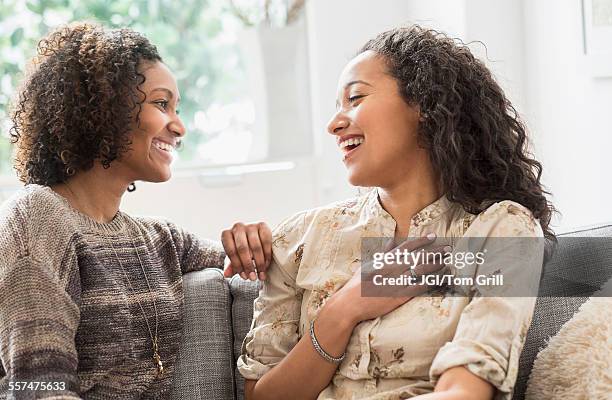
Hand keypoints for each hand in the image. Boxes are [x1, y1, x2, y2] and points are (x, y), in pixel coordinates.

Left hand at [221, 221, 271, 279]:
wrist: (253, 237)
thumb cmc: (241, 250)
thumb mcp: (235, 258)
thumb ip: (231, 265)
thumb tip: (227, 275)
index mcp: (226, 235)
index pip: (231, 251)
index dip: (238, 265)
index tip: (244, 277)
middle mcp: (237, 227)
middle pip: (243, 248)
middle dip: (248, 265)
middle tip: (253, 278)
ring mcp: (250, 225)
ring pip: (256, 246)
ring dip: (259, 263)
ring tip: (261, 275)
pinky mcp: (263, 225)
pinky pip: (266, 241)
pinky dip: (267, 255)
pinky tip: (266, 265)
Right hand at [327, 233, 450, 325]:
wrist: (350, 303)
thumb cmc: (357, 284)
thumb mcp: (368, 264)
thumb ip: (382, 254)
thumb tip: (391, 242)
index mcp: (385, 259)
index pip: (407, 246)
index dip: (421, 240)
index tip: (433, 236)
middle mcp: (393, 268)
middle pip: (418, 256)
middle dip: (435, 251)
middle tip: (448, 248)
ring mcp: (397, 281)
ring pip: (422, 270)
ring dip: (436, 264)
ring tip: (447, 261)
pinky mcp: (400, 295)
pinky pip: (420, 286)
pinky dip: (432, 281)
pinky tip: (441, 278)